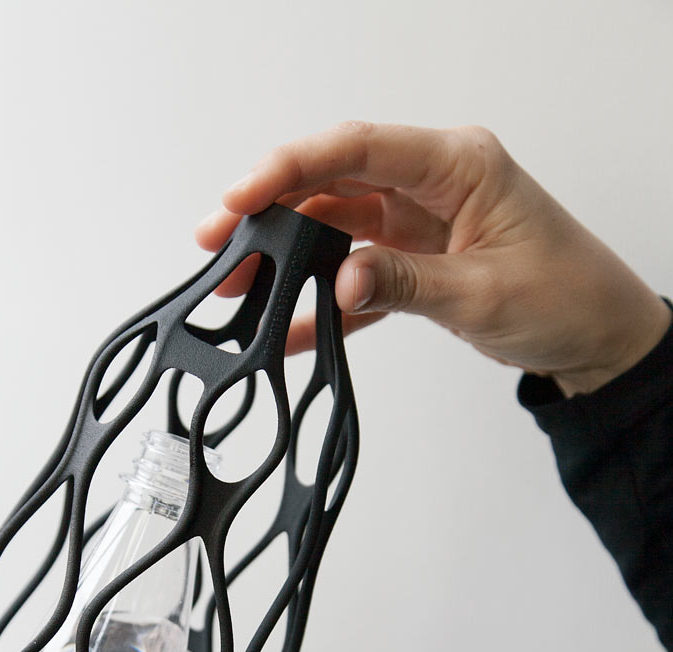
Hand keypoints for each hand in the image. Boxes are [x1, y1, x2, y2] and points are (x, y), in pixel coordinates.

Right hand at [196, 121, 670, 395]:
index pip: (359, 149)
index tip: (243, 194)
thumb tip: (342, 280)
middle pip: (334, 183)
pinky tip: (287, 328)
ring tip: (237, 284)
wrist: (598, 336)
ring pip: (334, 228)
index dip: (292, 166)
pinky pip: (355, 276)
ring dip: (286, 258)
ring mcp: (419, 222)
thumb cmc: (566, 296)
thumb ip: (406, 284)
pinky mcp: (414, 260)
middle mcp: (432, 183)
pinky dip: (322, 303)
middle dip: (271, 210)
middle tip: (220, 242)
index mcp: (457, 164)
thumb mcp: (483, 293)